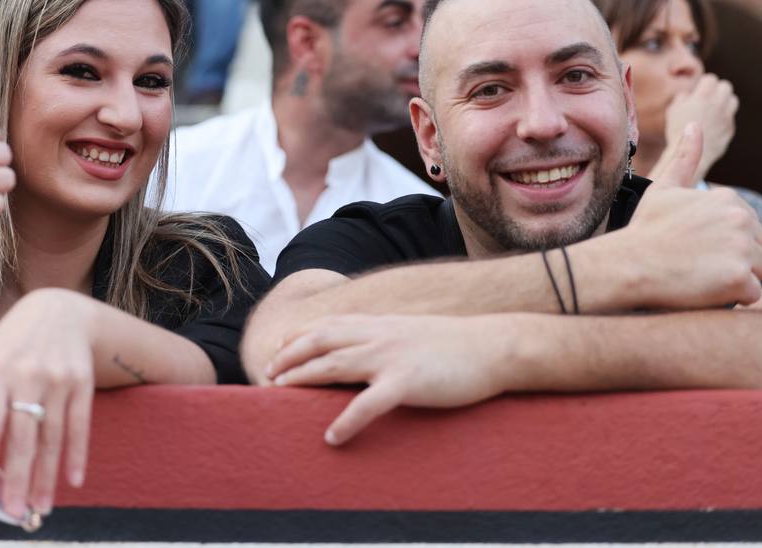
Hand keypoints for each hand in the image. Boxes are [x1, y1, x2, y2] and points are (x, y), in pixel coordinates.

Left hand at [0, 289, 96, 521]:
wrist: (59, 311)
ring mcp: (58, 380)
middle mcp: (28, 375)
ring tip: (41, 506)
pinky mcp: (82, 383)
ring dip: (47, 476)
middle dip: (18, 477)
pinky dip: (77, 454)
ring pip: (52, 437)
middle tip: (14, 511)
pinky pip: (80, 425)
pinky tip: (73, 480)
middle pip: (23, 435)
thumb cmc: (12, 342)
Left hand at [266, 314, 514, 445]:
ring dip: (302, 379)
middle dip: (289, 357)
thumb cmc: (457, 344)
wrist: (494, 346)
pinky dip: (346, 421)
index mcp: (380, 324)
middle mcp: (378, 335)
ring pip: (333, 365)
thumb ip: (386, 339)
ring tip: (279, 393)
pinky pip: (368, 405)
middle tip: (267, 375)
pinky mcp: (406, 382)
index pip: (326, 325)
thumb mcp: (413, 333)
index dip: (297, 338)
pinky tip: (332, 437)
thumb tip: (365, 352)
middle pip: (319, 341)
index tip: (278, 352)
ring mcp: (391, 357)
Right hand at [624, 123, 761, 308]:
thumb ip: (687, 157)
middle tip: (699, 263)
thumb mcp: (665, 188)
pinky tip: (705, 289)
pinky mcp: (740, 279)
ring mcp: (742, 250)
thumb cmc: (646, 229)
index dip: (725, 242)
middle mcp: (741, 221)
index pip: (750, 229)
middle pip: (761, 251)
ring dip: (737, 280)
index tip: (698, 245)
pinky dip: (733, 297)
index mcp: (729, 200)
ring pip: (760, 272)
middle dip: (737, 261)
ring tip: (703, 276)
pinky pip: (752, 295)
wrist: (629, 263)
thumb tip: (696, 124)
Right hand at [662, 74, 737, 181]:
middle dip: (717, 89)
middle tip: (708, 97)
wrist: (690, 153)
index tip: (699, 89)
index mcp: (704, 96)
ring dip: (724, 101)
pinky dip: (724, 117)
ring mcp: (726, 116)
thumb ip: (682, 97)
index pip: (711, 79)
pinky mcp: (730, 128)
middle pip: (726, 86)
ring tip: (714, 108)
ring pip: (733, 100)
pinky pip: (730, 117)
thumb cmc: (678, 130)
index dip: (704, 83)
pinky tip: (713, 124)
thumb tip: (688, 94)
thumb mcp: (673, 110)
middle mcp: (718, 104)